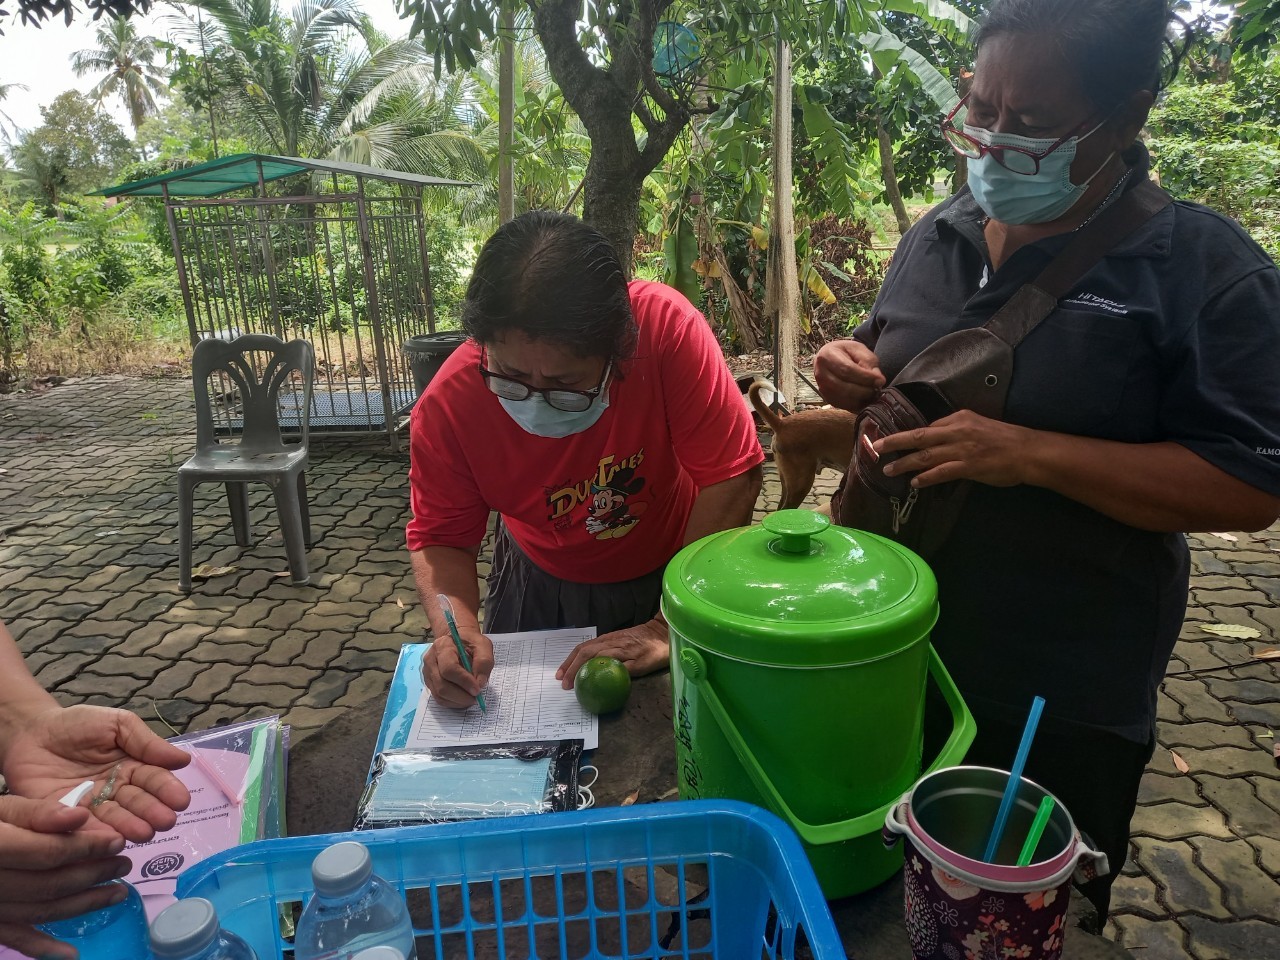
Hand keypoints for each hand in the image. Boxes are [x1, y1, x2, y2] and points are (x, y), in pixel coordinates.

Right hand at [0, 794, 133, 959]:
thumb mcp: (1, 809)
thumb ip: (37, 813)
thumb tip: (80, 817)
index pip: (49, 853)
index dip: (87, 848)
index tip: (118, 840)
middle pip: (49, 884)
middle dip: (93, 874)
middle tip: (124, 864)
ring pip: (40, 911)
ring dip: (83, 905)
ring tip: (117, 893)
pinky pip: (14, 938)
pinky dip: (42, 948)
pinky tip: (72, 954)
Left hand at [2, 705, 190, 843]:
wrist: (30, 731)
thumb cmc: (78, 724)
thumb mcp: (117, 724)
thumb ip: (146, 742)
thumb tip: (183, 760)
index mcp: (133, 767)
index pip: (154, 780)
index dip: (168, 790)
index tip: (181, 801)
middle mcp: (116, 790)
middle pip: (137, 803)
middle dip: (152, 812)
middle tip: (165, 822)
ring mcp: (91, 806)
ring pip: (114, 818)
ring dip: (130, 827)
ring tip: (144, 833)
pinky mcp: (64, 816)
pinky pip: (80, 826)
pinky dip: (94, 833)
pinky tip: (108, 838)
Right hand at [422, 626, 493, 708]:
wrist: (456, 639)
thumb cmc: (470, 642)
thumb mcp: (483, 645)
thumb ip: (484, 662)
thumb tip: (480, 684)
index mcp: (443, 646)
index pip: (449, 668)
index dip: (464, 681)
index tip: (477, 690)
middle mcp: (431, 660)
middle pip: (441, 684)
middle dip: (461, 696)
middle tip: (476, 698)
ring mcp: (428, 672)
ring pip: (439, 694)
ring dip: (457, 701)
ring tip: (471, 699)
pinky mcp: (429, 682)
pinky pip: (438, 697)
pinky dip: (452, 703)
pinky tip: (463, 699)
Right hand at [556, 618, 670, 689]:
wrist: (662, 631)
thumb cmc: (656, 651)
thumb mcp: (643, 665)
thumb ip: (624, 670)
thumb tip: (605, 679)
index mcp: (615, 648)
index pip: (589, 657)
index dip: (576, 670)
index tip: (568, 684)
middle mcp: (609, 640)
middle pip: (582, 650)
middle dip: (569, 665)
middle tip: (560, 680)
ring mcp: (609, 637)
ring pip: (585, 646)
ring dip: (572, 658)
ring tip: (563, 671)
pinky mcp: (612, 637)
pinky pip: (591, 644)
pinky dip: (580, 653)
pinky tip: (578, 661)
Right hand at [813, 340, 885, 411]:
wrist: (831, 358)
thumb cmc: (846, 353)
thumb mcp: (859, 350)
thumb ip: (868, 362)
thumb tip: (878, 381)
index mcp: (827, 356)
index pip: (847, 370)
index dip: (865, 377)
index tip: (880, 380)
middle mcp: (820, 374)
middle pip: (845, 387)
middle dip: (865, 390)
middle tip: (878, 389)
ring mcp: (822, 388)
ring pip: (844, 399)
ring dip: (862, 399)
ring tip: (873, 394)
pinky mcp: (827, 399)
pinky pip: (844, 406)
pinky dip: (857, 405)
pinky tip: (865, 399)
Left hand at [877, 410, 1032, 488]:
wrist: (1028, 451)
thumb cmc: (1005, 439)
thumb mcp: (978, 425)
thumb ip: (956, 431)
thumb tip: (937, 440)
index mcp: (958, 418)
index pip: (927, 425)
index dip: (907, 434)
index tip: (891, 439)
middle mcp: (956, 430)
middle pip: (918, 435)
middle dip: (895, 441)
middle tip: (876, 446)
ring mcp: (961, 448)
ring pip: (925, 455)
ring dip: (904, 463)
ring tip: (888, 469)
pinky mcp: (968, 465)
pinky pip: (941, 472)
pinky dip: (926, 477)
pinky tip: (914, 483)